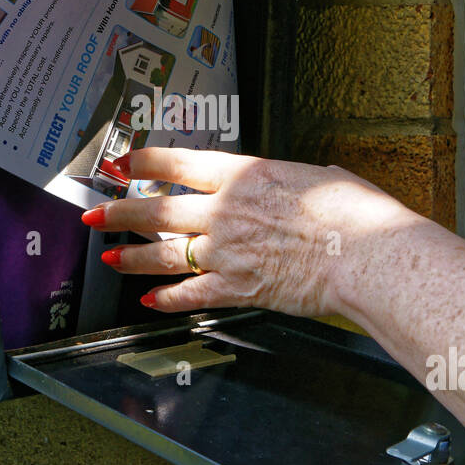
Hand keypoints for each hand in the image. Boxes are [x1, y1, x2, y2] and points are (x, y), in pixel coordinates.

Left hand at [80, 147, 410, 317]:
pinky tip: (149, 300)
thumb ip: (292, 180)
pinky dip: (165, 299)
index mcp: (244, 173)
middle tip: (96, 214)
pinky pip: (189, 294)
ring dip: (131, 256)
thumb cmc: (356, 214)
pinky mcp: (237, 288)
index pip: (177, 164)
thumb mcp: (321, 176)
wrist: (367, 256)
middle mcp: (224, 210)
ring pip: (162, 253)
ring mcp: (226, 251)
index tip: (125, 163)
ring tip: (110, 257)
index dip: (143, 163)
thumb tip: (296, 184)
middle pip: (156, 209)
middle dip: (119, 213)